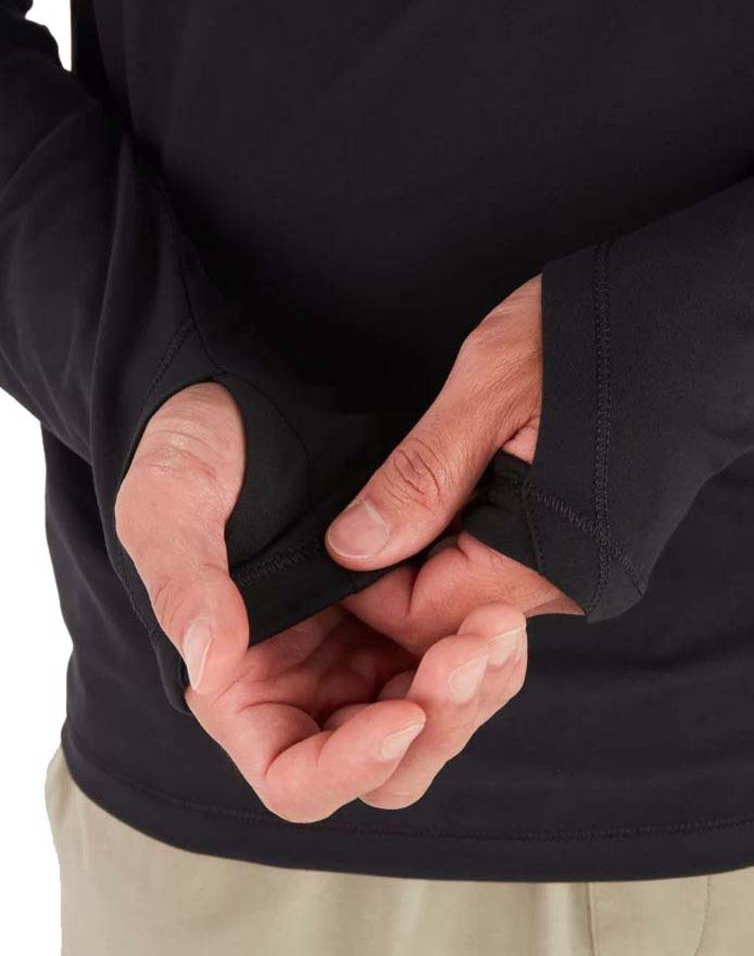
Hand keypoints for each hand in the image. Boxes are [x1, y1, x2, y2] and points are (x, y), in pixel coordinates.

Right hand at [115, 382, 526, 820]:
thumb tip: (211, 665)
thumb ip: (184, 583)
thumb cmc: (194, 451)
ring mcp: (363, 654)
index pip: (295, 778)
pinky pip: (461, 667)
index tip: (404, 713)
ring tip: (499, 626)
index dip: (350, 767)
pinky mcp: (407, 617)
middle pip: (387, 766)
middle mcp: (309, 687)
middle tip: (474, 650)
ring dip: (476, 690)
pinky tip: (502, 614)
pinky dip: (488, 656)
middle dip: (439, 724)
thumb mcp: (170, 501)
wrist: (251, 401)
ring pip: (437, 723)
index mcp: (243, 687)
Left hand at [325, 275, 581, 805]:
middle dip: (392, 573)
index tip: (333, 539)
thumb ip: (418, 479)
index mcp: (543, 561)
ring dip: (425, 550)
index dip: (363, 587)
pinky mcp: (577, 544)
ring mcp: (575, 568)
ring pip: (469, 589)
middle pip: (444, 615)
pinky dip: (460, 536)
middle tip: (362, 511)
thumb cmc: (596, 339)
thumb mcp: (484, 393)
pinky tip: (449, 490)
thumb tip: (350, 550)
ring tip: (406, 492)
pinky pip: (499, 563)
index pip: (421, 620)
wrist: (691, 320)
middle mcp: (565, 584)